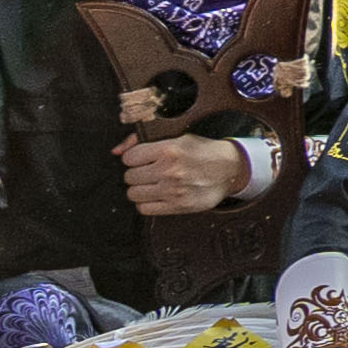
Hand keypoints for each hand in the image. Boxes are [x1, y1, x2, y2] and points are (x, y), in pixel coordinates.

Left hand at [113, 131, 254, 217]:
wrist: (231, 168)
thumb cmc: (203, 151)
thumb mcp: (177, 138)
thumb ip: (143, 142)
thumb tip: (116, 152)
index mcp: (169, 150)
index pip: (130, 158)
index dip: (135, 159)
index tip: (144, 160)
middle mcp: (170, 170)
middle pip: (130, 177)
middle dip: (138, 174)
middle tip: (150, 172)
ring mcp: (173, 190)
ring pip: (134, 194)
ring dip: (141, 189)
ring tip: (154, 184)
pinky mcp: (178, 206)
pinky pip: (145, 208)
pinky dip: (148, 203)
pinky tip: (159, 195)